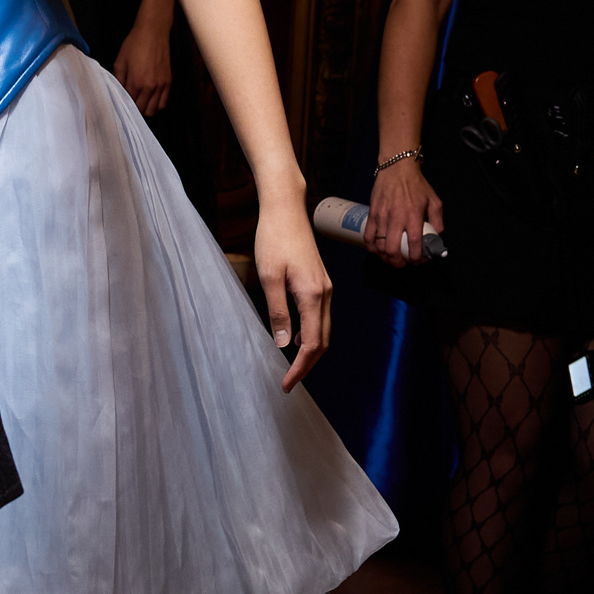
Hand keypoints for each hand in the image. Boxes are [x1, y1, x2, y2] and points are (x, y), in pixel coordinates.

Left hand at [113, 20, 172, 116]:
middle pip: (142, 110)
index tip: (121, 102)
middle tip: (130, 102)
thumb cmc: (134, 44)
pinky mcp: (168, 81)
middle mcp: (150, 87)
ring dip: (146, 109)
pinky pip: (163, 102)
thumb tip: (118, 92)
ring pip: (154, 110)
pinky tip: (151, 99)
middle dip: (135, 109)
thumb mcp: (120, 61)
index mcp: (136, 82)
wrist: (153, 32)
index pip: (129, 104)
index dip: (124, 104)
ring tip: (140, 102)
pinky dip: (157, 105)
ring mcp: (161, 85)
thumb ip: (118, 80)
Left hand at [255, 198, 329, 390]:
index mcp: (313, 295)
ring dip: (311, 351)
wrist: (285, 209)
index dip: (300, 368)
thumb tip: (283, 344)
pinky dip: (312, 334)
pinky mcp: (320, 282)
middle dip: (308, 365)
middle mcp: (325, 293)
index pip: (312, 343)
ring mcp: (325, 287)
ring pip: (324, 329)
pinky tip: (297, 339)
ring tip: (292, 367)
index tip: (286, 383)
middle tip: (289, 382)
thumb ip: (277, 312)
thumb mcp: (269, 277)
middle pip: (323, 341)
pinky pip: (321, 316)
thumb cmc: (273, 239)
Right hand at [365, 159, 442, 265]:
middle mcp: (396, 218)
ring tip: (390, 258)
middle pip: (392, 249)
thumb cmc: (416, 184)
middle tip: (402, 264)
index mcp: (413, 215)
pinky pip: (368, 236)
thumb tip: (437, 235)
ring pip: (379, 245)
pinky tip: (377, 250)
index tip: (418, 261)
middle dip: (397, 262)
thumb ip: (437, 220)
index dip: (416, 257)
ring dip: (384, 256)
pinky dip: (371, 247)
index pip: (414, 243)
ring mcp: (382, 216)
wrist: (396, 168)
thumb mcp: (434, 200)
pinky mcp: (372, 213)